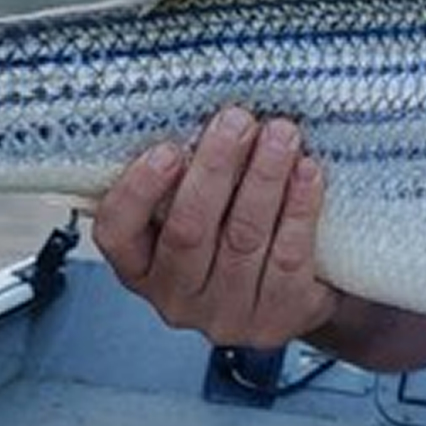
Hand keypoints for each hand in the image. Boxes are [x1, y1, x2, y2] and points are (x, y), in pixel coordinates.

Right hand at [89, 105, 338, 348]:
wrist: (296, 296)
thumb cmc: (231, 235)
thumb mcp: (195, 211)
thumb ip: (183, 177)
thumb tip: (197, 108)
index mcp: (141, 266)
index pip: (117, 234)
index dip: (137, 191)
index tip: (166, 149)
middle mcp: (177, 297)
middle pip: (189, 231)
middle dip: (215, 168)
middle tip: (237, 121)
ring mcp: (227, 312)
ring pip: (243, 238)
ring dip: (264, 177)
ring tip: (281, 134)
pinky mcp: (278, 316)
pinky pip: (289, 255)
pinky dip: (300, 208)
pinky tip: (307, 172)